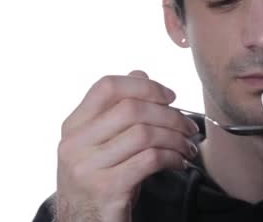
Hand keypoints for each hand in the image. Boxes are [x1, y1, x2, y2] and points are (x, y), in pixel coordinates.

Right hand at [56, 70, 198, 221]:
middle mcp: (74, 144)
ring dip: (176, 138)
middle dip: (170, 115)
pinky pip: (150, 159)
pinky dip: (173, 157)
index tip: (171, 97)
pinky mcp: (106, 189)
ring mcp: (87, 168)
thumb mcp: (105, 144)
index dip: (144, 85)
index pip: (106, 87)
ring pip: (144, 133)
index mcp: (73, 126)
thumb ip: (118, 110)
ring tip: (188, 147)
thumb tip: (140, 73)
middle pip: (132, 109)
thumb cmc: (102, 182)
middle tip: (189, 127)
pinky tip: (180, 162)